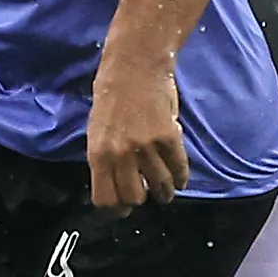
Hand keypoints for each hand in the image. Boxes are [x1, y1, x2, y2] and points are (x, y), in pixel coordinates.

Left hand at [86, 52, 188, 210]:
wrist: (134, 66)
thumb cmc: (111, 96)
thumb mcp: (96, 130)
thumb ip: (105, 158)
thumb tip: (116, 185)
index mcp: (98, 153)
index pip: (105, 197)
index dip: (115, 208)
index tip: (122, 210)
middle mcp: (120, 153)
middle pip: (133, 197)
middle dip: (140, 200)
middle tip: (146, 195)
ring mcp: (145, 146)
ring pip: (159, 186)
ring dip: (164, 192)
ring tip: (166, 191)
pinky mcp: (168, 137)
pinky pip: (179, 168)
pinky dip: (181, 177)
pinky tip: (179, 177)